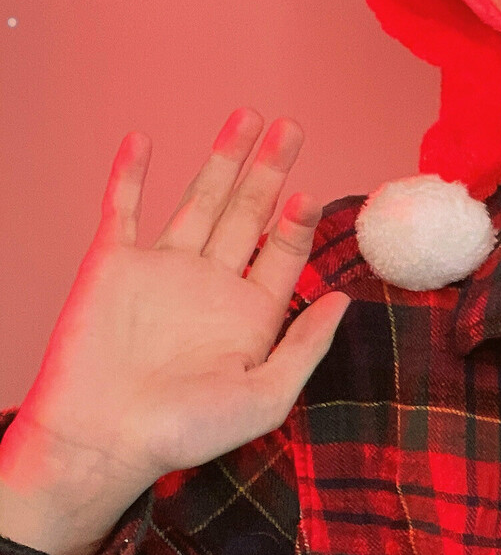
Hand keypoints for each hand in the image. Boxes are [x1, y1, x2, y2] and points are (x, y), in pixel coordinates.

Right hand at [9, 110, 349, 504]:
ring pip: (198, 200)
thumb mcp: (266, 396)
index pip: (283, 254)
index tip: (310, 194)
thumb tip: (344, 298)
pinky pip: (122, 209)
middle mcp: (210, 286)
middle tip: (292, 127)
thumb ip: (306, 346)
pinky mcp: (113, 264)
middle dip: (270, 170)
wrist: (102, 438)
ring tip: (248, 116)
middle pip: (248, 214)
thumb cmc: (184, 432)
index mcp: (249, 315)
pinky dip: (129, 173)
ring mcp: (162, 270)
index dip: (298, 222)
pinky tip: (143, 139)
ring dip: (221, 159)